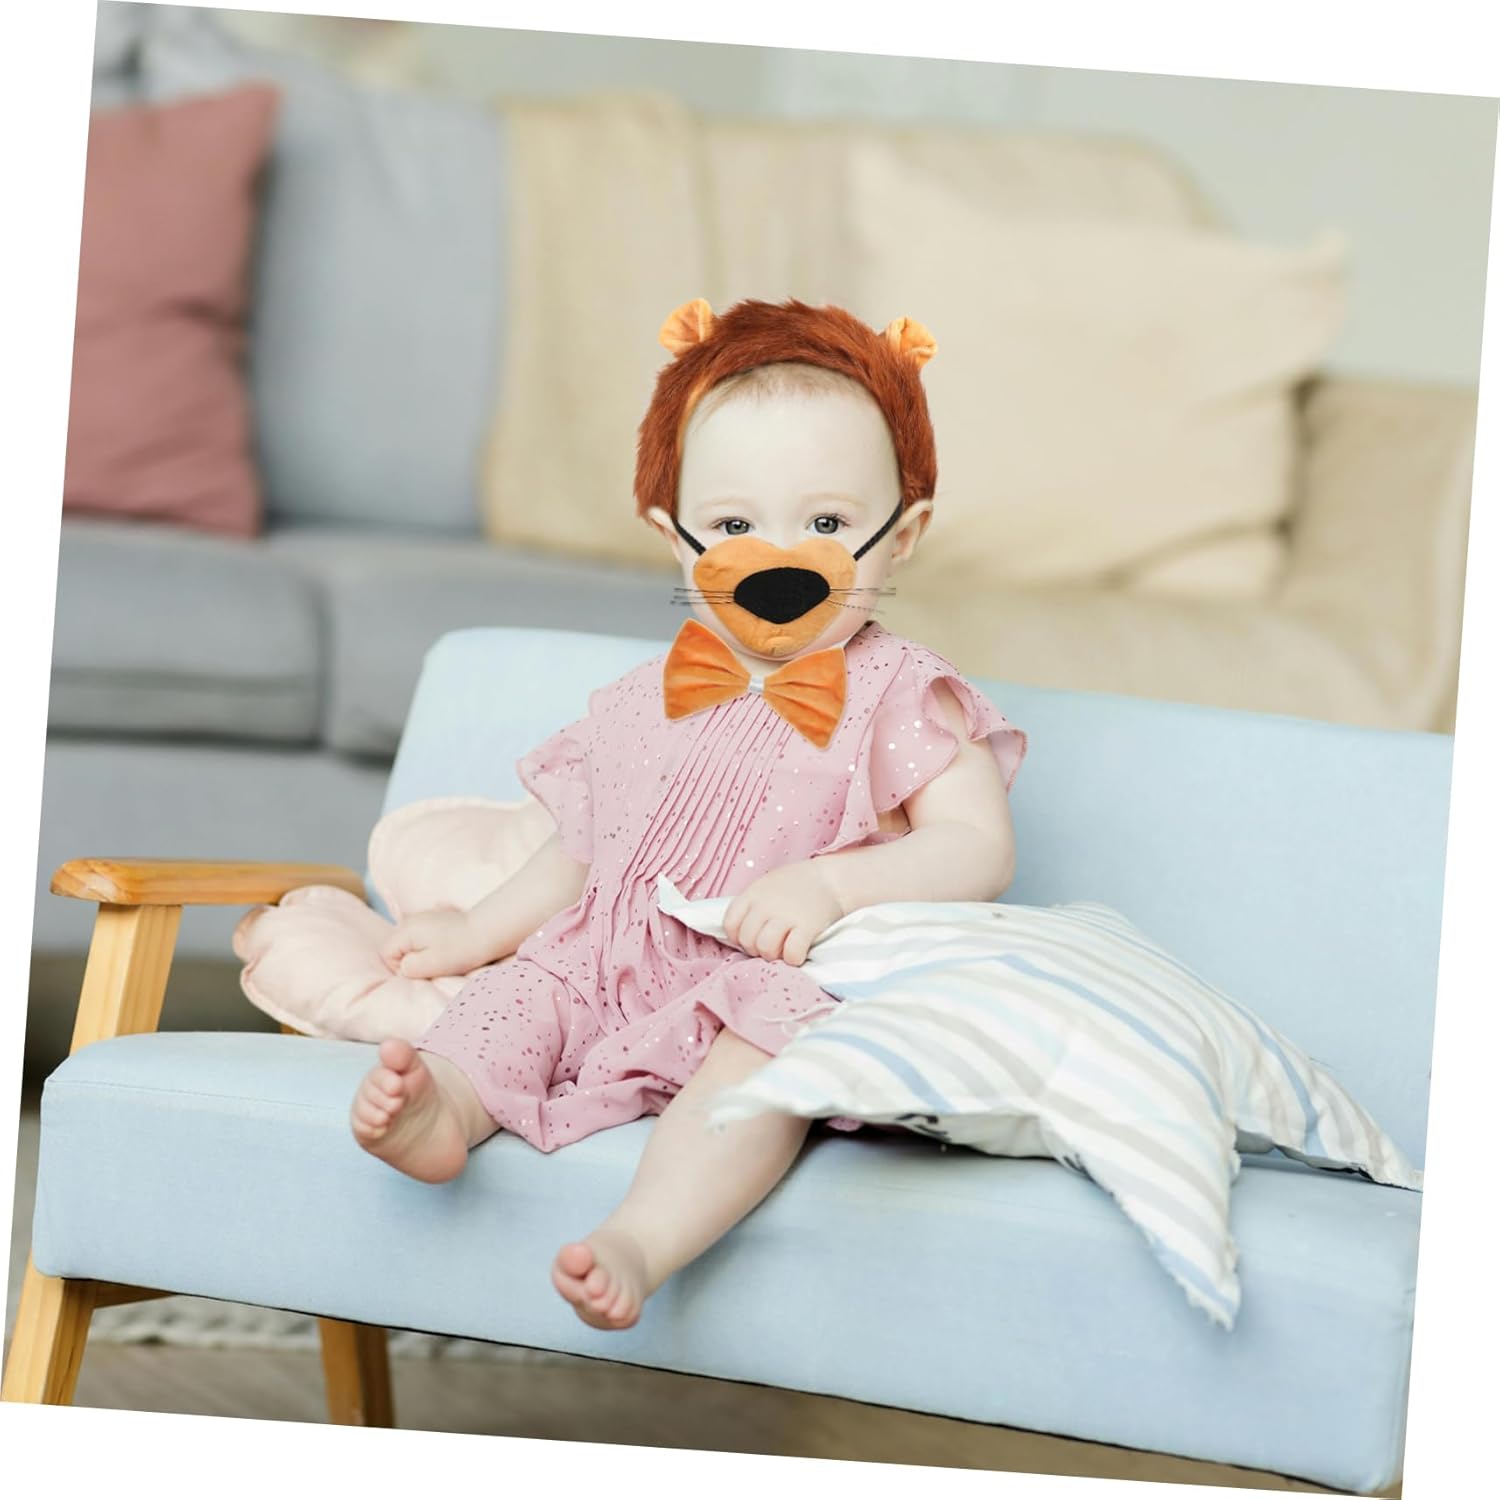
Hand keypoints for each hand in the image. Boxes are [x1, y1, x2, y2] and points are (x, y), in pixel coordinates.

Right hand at [380, 909, 480, 978]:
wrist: (487, 932)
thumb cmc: (459, 951)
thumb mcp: (429, 966)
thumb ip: (407, 968)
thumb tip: (401, 967)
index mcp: (407, 930)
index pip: (386, 953)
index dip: (400, 967)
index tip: (422, 970)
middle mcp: (412, 919)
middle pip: (397, 946)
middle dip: (410, 959)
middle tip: (433, 965)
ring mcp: (424, 916)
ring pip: (411, 941)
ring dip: (421, 952)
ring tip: (442, 956)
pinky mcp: (437, 918)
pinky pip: (424, 935)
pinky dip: (431, 943)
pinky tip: (446, 945)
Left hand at [723, 860, 844, 966]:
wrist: (831, 878)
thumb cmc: (797, 885)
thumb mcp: (767, 885)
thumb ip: (752, 905)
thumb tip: (738, 932)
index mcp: (754, 893)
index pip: (730, 923)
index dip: (737, 936)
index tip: (751, 937)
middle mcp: (767, 905)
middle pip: (748, 940)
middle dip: (756, 949)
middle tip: (770, 945)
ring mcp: (787, 915)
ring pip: (766, 949)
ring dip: (773, 955)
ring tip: (783, 949)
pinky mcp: (808, 926)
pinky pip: (791, 953)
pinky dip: (793, 958)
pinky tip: (798, 952)